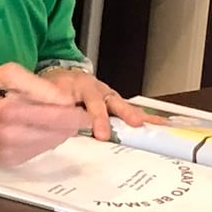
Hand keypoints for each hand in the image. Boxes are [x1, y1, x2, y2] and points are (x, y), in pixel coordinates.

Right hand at [0, 62, 89, 165]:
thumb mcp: (6, 72)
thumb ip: (37, 85)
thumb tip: (65, 100)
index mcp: (9, 111)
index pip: (58, 117)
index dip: (78, 114)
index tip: (85, 109)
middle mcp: (10, 137)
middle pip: (59, 133)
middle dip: (70, 122)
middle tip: (71, 110)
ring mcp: (8, 152)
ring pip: (51, 143)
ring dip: (57, 130)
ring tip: (49, 115)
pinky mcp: (8, 161)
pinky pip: (38, 151)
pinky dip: (43, 138)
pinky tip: (34, 127)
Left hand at [32, 65, 146, 140]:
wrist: (60, 77)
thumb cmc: (57, 88)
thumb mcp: (53, 95)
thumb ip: (58, 109)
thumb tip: (64, 125)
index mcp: (83, 86)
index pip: (93, 102)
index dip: (99, 118)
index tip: (102, 134)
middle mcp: (100, 90)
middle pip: (116, 101)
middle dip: (127, 114)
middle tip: (137, 124)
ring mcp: (109, 96)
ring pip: (125, 105)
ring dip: (139, 115)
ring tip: (156, 125)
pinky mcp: (114, 104)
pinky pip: (129, 110)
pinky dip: (143, 117)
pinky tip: (158, 124)